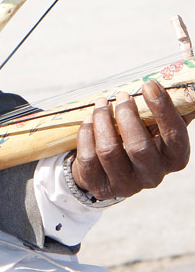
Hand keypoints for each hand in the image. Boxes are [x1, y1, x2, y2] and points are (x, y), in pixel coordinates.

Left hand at [71, 79, 191, 200]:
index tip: (148, 85)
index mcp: (173, 158)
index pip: (175, 136)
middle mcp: (152, 175)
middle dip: (126, 115)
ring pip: (109, 151)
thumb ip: (173, 108)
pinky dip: (86, 134)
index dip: (163, 109)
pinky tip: (89, 120)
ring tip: (101, 104)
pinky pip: (88, 158)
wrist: (110, 168)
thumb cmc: (140, 137)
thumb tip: (188, 87)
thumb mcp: (158, 125)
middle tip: (120, 96)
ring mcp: (126, 184)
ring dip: (102, 121)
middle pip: (138, 148)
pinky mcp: (100, 186)